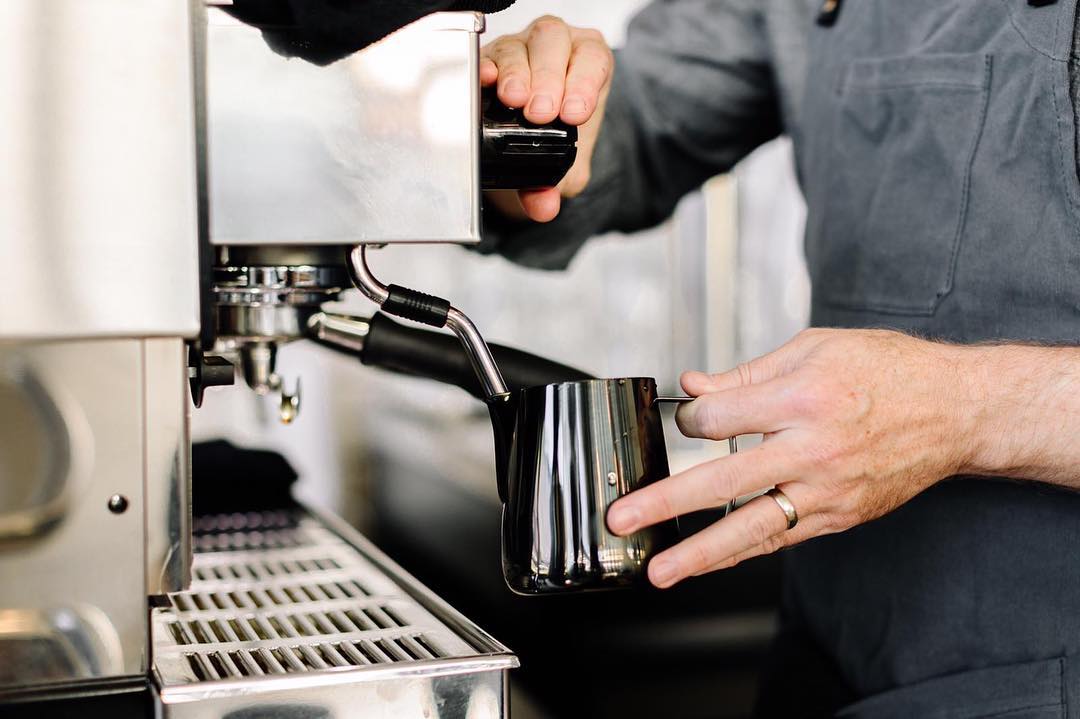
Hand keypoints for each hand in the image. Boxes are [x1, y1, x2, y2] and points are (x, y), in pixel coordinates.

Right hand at [480, 16, 612, 221]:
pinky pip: (484, 55)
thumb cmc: (556, 135)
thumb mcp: (566, 168)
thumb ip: (558, 186)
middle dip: (548, 79)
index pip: (592, 59)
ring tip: (513, 100)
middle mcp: (554, 47)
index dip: (584, 81)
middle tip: (539, 113)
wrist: (528, 136)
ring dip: (516, 73)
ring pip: (519, 47)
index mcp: (587, 61)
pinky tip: (484, 79)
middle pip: (554, 44)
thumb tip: (543, 207)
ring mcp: (519, 49)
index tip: (574, 114)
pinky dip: (484, 66)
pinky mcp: (487, 58)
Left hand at [606, 328, 978, 587]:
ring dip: (701, 553)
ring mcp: (828, 489)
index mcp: (801, 397)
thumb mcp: (813, 348)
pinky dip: (745, 551)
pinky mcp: (842, 515)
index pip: (718, 419)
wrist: (955, 409)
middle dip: (665, 503)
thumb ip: (746, 374)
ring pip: (753, 528)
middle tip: (622, 518)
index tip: (688, 420)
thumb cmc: (886, 370)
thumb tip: (693, 387)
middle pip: (723, 482)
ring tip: (661, 572)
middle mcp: (812, 449)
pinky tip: (712, 562)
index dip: (691, 419)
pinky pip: (784, 538)